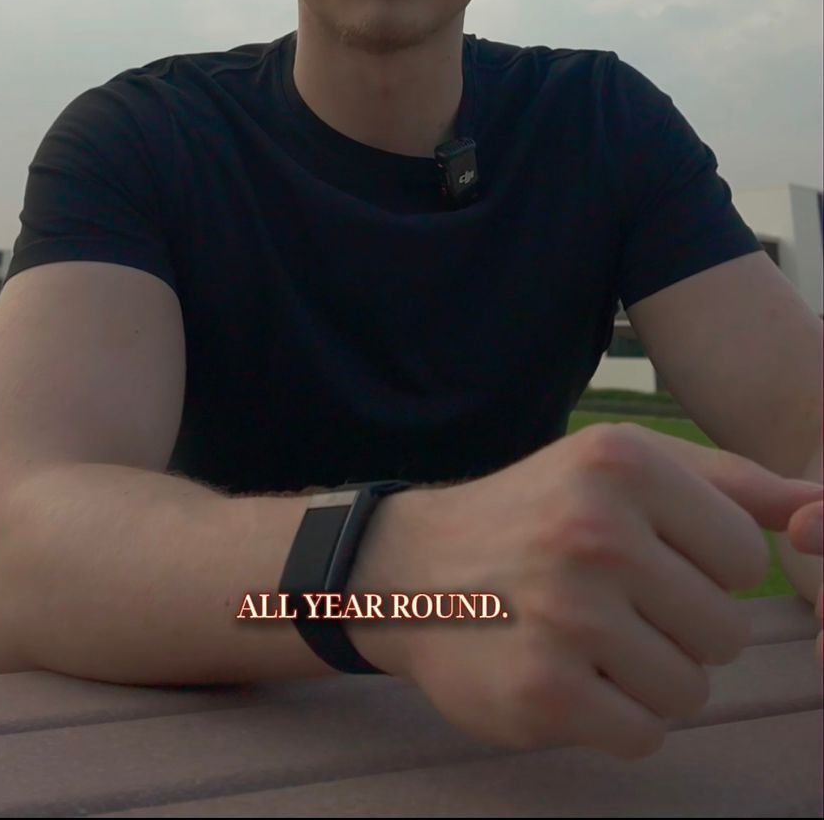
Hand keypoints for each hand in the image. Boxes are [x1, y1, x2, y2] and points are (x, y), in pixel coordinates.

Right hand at [358, 425, 823, 762]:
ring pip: (691, 691)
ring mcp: (569, 615)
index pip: (746, 554)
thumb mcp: (619, 464)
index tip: (652, 559)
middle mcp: (596, 532)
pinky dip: (619, 720)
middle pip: (726, 630)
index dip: (707, 569)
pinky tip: (574, 677)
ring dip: (653, 679)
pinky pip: (644, 734)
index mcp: (622, 464)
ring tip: (596, 641)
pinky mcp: (545, 692)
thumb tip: (816, 511)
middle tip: (620, 607)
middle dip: (684, 630)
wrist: (414, 569)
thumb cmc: (539, 512)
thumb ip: (727, 483)